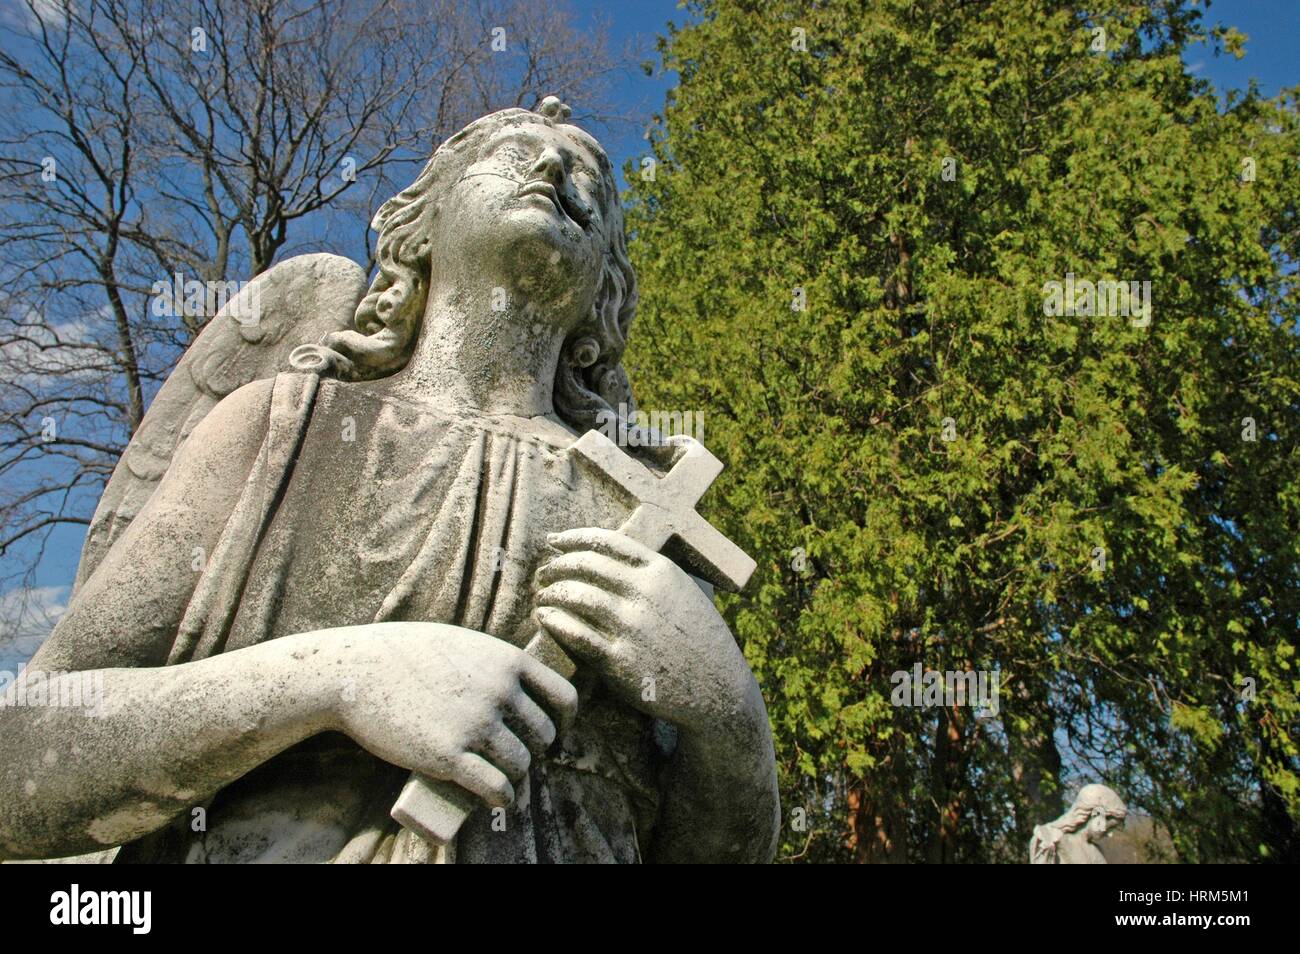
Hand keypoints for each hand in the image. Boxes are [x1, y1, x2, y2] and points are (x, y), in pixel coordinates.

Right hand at [324, 622, 576, 807]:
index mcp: (506, 660)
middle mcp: (499, 690)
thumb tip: (512, 680)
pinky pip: (495, 785)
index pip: (563, 697)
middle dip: (537, 750)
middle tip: (520, 758)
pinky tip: (501, 801)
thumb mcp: (461, 643)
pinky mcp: (449, 755)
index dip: (565, 721)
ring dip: (518, 777)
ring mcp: (475, 723)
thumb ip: (490, 660)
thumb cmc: (403, 654)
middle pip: (543, 734)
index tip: (557, 733)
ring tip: (506, 780)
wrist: (356, 670)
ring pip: (521, 763)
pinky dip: (503, 798)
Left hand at [533, 528, 749, 729]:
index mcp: (661, 571)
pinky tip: (546, 619)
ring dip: (552, 593)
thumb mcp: (686, 592)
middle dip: (557, 566)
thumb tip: (612, 556)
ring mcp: (632, 627)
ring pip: (575, 595)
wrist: (719, 689)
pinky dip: (555, 622)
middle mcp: (645, 593)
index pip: (606, 541)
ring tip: (543, 598)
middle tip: (543, 574)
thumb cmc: (699, 639)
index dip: (573, 538)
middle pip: (585, 565)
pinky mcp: (620, 661)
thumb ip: (653, 574)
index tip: (553, 541)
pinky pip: (575, 634)